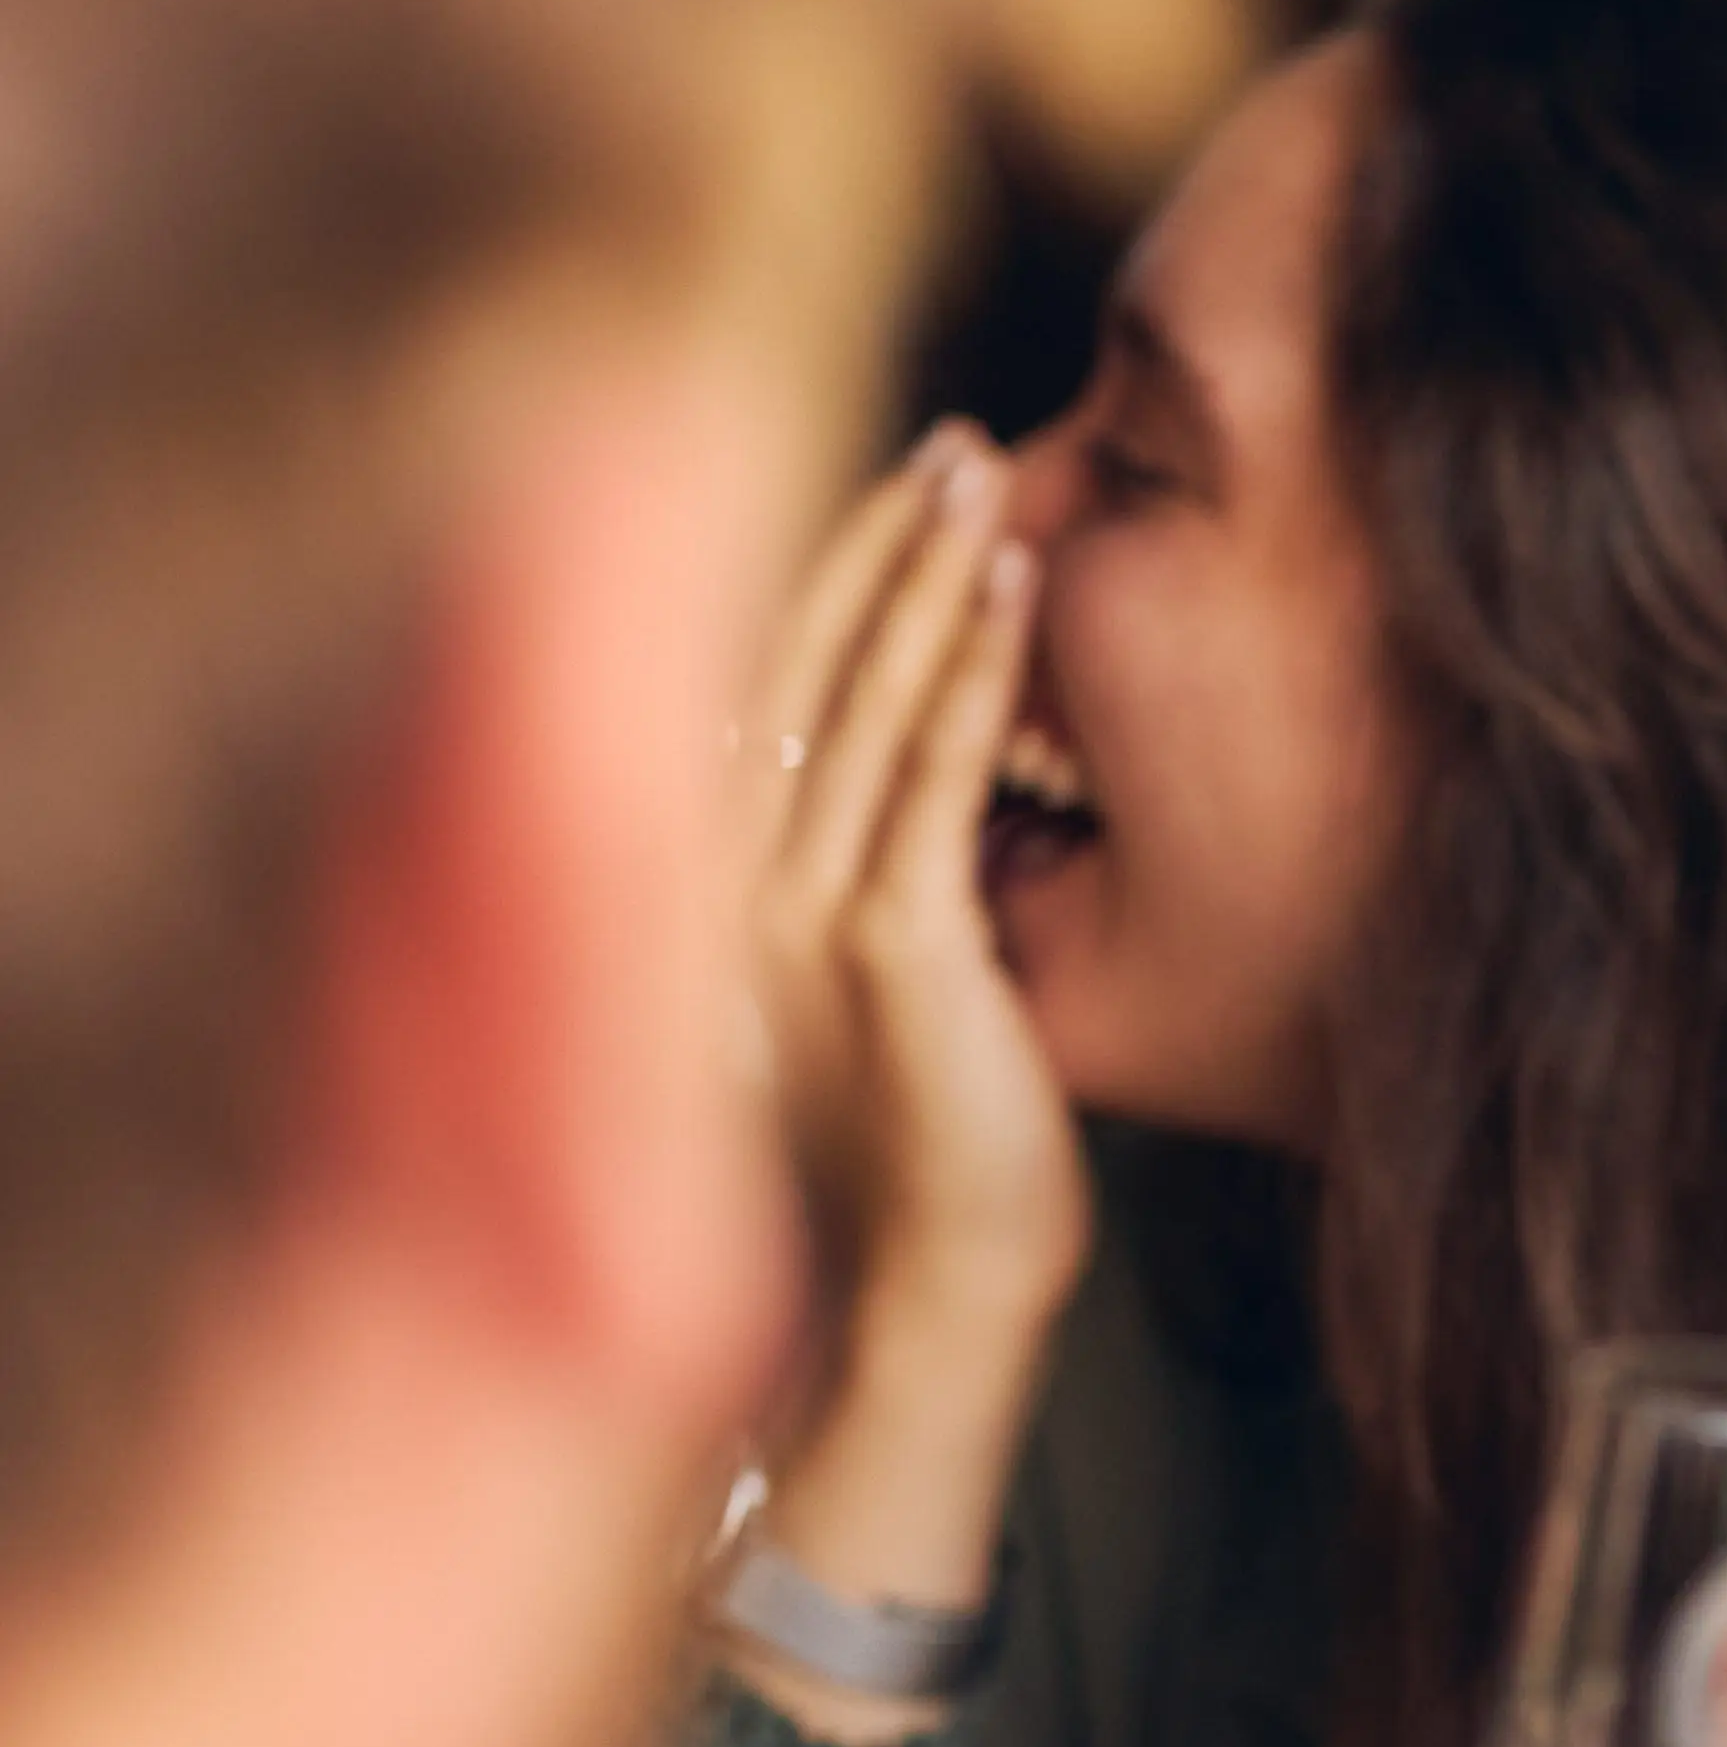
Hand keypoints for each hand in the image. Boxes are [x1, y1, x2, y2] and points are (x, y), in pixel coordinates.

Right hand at [719, 436, 1085, 1734]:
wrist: (923, 1306)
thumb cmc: (917, 1165)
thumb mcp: (862, 1004)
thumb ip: (860, 891)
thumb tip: (912, 782)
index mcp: (693, 900)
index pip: (745, 698)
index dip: (809, 583)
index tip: (883, 491)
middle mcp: (710, 894)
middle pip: (782, 668)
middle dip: (862, 545)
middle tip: (944, 440)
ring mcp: (787, 919)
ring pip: (853, 701)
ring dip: (918, 574)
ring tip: (979, 472)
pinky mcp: (884, 950)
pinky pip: (930, 773)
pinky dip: (966, 667)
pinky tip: (1012, 585)